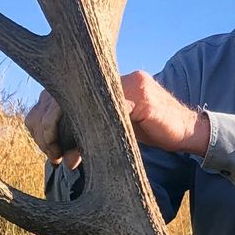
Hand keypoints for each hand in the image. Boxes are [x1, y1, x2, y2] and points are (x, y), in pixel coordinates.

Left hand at [23, 73, 210, 162]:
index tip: (46, 146)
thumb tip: (57, 145)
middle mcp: (116, 76)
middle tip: (54, 156)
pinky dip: (92, 138)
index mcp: (105, 79)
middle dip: (51, 128)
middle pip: (66, 95)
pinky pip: (110, 116)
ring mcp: (131, 85)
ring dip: (69, 134)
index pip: (62, 90)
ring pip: (83, 105)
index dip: (46, 118)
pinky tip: (81, 156)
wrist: (189, 131)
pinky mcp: (145, 99)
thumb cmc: (152, 130)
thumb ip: (90, 125)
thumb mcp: (115, 127)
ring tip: (67, 159)